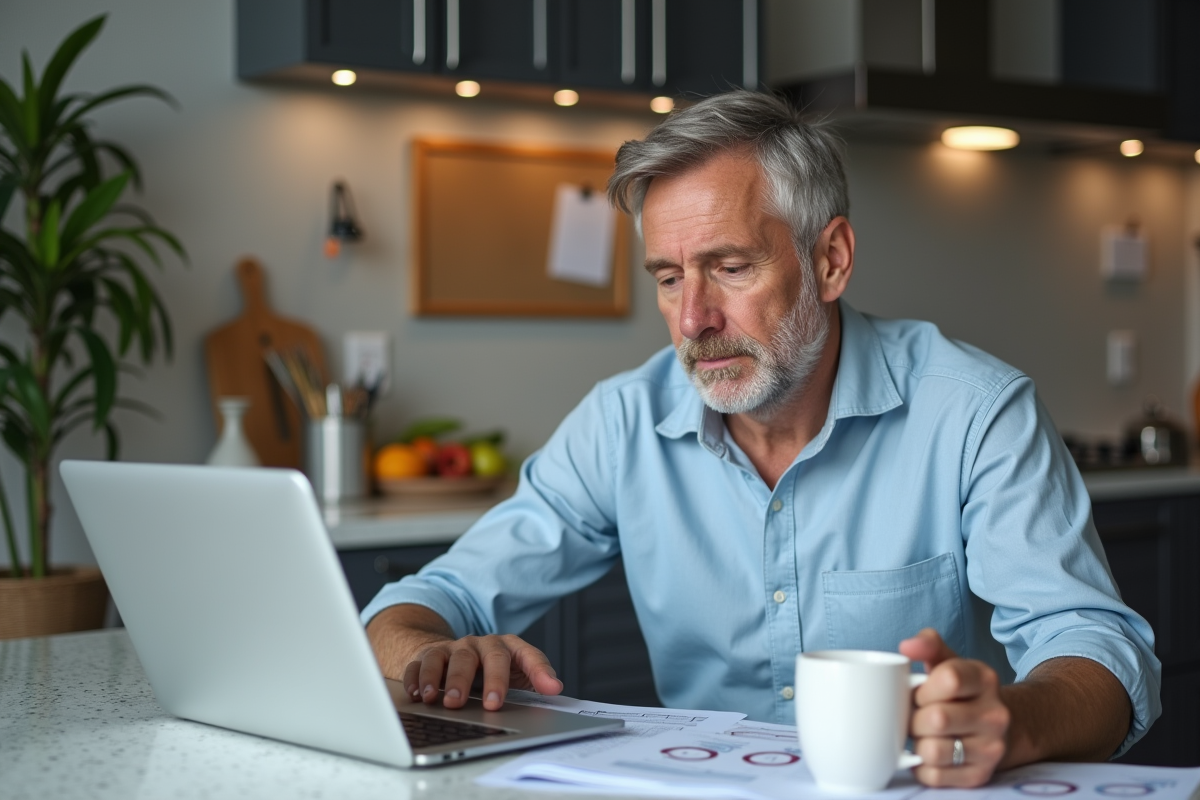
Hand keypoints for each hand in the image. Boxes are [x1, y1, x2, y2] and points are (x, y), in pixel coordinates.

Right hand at [404, 633, 563, 711]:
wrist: (451, 653)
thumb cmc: (488, 668)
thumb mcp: (515, 672)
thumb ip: (535, 679)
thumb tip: (556, 689)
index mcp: (505, 647)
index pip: (526, 654)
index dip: (539, 671)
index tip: (549, 690)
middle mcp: (478, 644)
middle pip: (485, 656)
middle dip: (489, 680)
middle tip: (491, 705)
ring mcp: (451, 649)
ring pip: (448, 658)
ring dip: (445, 679)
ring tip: (443, 700)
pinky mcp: (426, 656)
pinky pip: (419, 664)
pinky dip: (417, 679)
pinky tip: (418, 695)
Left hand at [899, 628, 1010, 787]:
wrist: (998, 725)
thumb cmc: (961, 691)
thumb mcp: (949, 662)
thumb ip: (929, 645)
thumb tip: (907, 646)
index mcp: (985, 679)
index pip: (950, 679)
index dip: (923, 688)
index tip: (920, 692)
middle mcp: (995, 715)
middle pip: (936, 719)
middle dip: (914, 717)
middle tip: (915, 715)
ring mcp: (991, 748)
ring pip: (932, 750)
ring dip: (917, 743)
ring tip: (923, 734)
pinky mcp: (979, 775)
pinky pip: (934, 776)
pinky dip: (921, 766)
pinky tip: (928, 753)